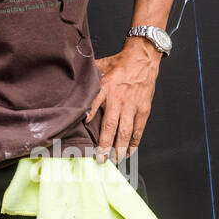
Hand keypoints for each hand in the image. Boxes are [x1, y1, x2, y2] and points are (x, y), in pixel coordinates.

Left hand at [86, 41, 161, 163]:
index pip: (94, 106)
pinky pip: (139, 129)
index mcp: (106, 88)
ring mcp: (133, 106)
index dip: (88, 119)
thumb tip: (75, 90)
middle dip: (104, 145)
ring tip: (114, 160)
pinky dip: (134, 142)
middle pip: (111, 127)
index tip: (83, 131)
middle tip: (100, 159)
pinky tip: (129, 151)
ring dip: (119, 149)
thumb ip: (89, 81)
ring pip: (125, 132)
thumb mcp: (100, 68)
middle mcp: (119, 99)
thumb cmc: (119, 64)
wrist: (143, 58)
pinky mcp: (144, 109)